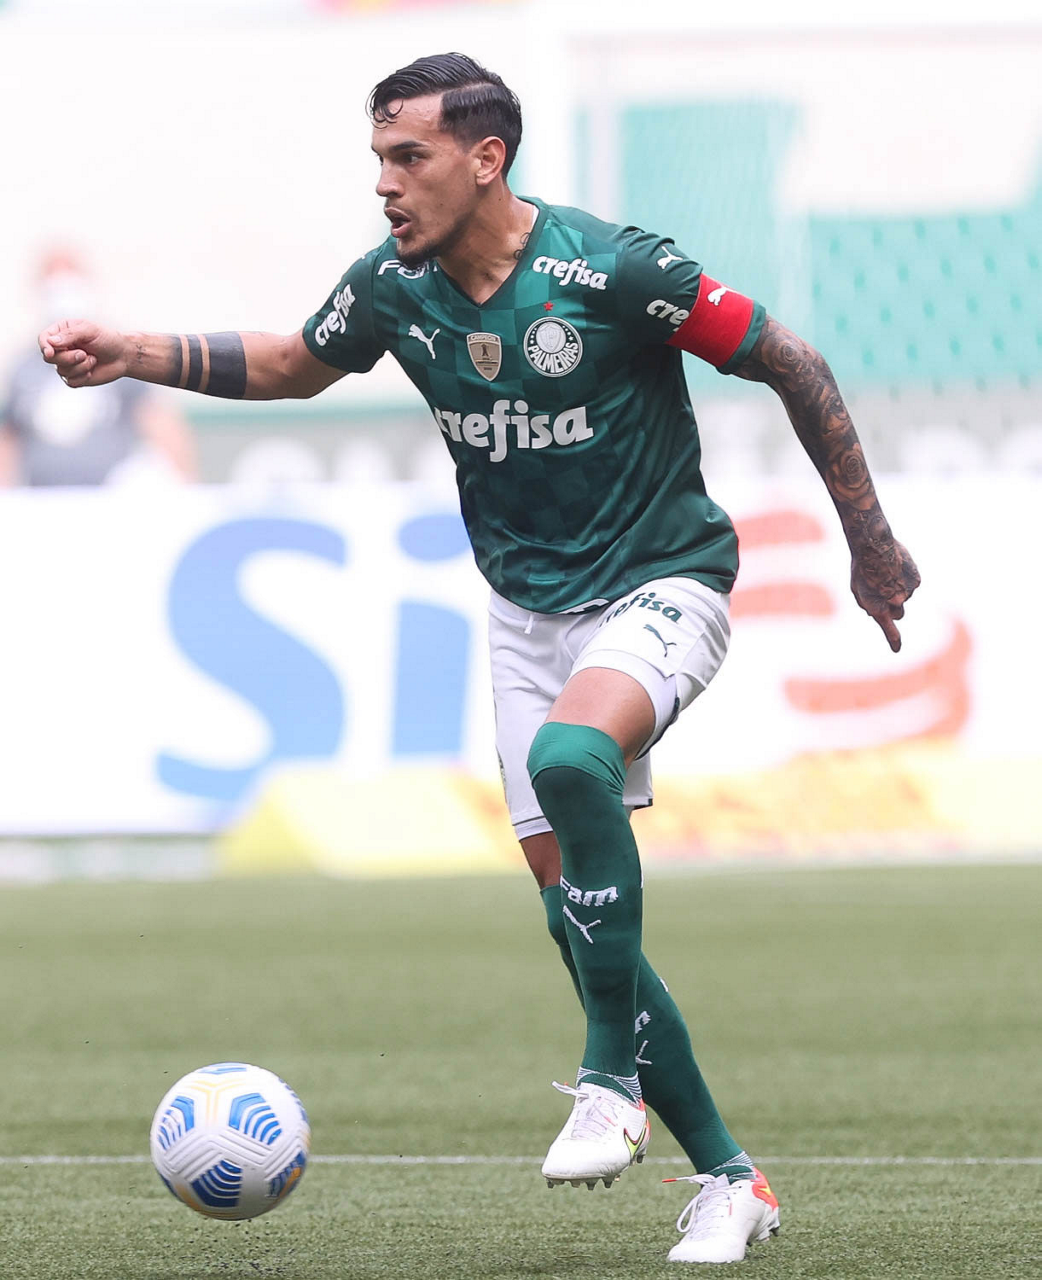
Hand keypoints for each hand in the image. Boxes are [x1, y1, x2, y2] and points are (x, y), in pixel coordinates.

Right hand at [38, 319, 128, 387]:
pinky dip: (82, 377)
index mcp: (61, 332)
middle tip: (84, 354)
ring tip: (93, 359)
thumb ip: (70, 335)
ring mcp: (66, 364)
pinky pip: (70, 381)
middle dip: (67, 358)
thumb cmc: (107, 339)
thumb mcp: (89, 330)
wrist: (123, 356)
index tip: (50, 352)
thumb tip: (51, 342)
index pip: (44, 339)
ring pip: (61, 370)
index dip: (44, 347)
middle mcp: (60, 348)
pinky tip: (92, 370)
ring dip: (80, 366)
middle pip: (49, 358)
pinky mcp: (74, 377)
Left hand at [849, 535, 920, 652]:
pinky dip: (906, 578)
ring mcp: (908, 592)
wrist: (873, 546)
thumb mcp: (858, 590)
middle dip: (893, 606)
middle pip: (898, 612)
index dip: (893, 640)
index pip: (888, 629)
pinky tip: (895, 567)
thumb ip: (869, 604)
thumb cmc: (862, 569)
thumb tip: (880, 612)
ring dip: (897, 587)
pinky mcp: (916, 581)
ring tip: (885, 572)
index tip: (897, 649)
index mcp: (877, 608)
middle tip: (883, 589)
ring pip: (905, 596)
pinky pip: (911, 584)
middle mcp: (895, 603)